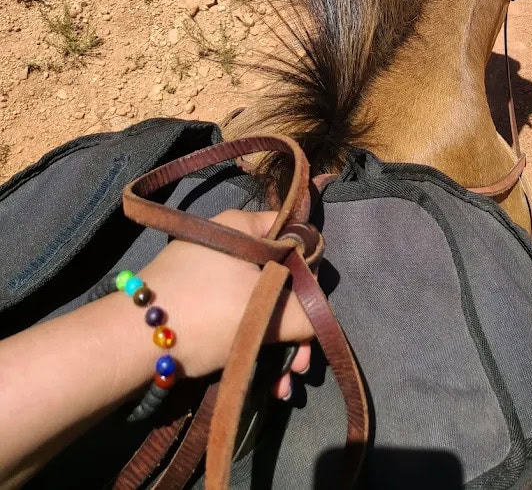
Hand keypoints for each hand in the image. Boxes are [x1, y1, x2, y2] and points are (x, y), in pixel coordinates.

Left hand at [141, 209, 312, 397]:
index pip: (293, 234)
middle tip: (304, 361)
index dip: (313, 270)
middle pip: (280, 278)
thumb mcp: (263, 312)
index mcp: (240, 227)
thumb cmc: (203, 313)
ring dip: (279, 345)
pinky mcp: (194, 306)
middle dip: (298, 325)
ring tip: (286, 384)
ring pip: (259, 305)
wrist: (127, 347)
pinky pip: (236, 319)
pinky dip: (254, 347)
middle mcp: (226, 244)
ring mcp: (207, 275)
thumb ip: (307, 313)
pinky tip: (268, 384)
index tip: (317, 308)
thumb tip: (323, 319)